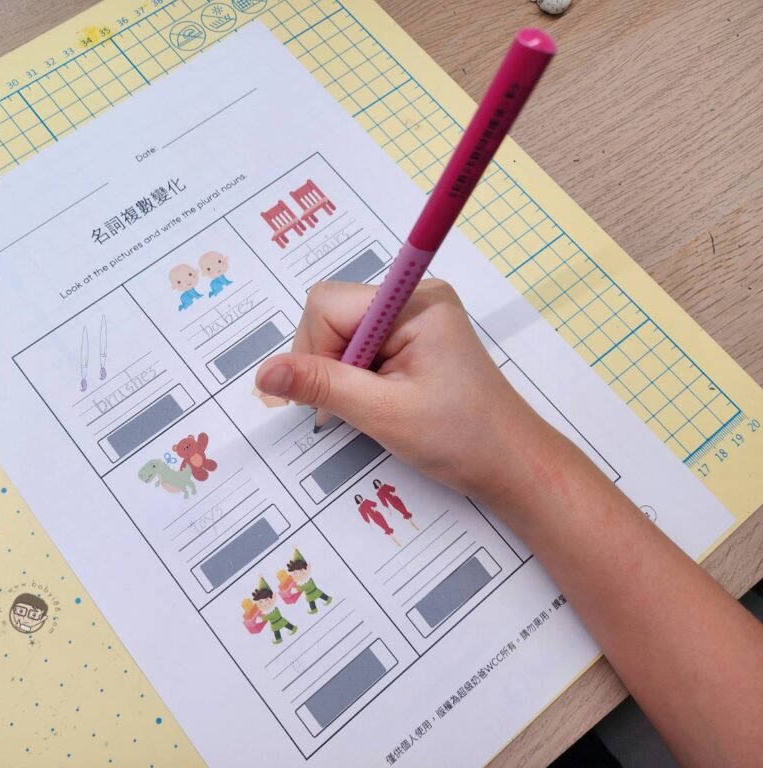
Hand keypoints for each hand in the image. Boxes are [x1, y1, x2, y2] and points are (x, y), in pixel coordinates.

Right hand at [255, 279, 563, 504]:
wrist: (511, 464)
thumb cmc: (459, 439)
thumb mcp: (383, 413)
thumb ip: (321, 385)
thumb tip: (263, 374)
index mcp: (414, 302)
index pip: (327, 304)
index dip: (316, 351)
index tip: (337, 396)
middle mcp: (413, 296)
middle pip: (330, 313)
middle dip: (327, 362)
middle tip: (356, 406)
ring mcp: (414, 315)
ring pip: (340, 331)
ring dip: (341, 372)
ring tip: (373, 406)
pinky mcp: (413, 336)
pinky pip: (360, 343)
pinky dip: (355, 374)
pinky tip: (376, 399)